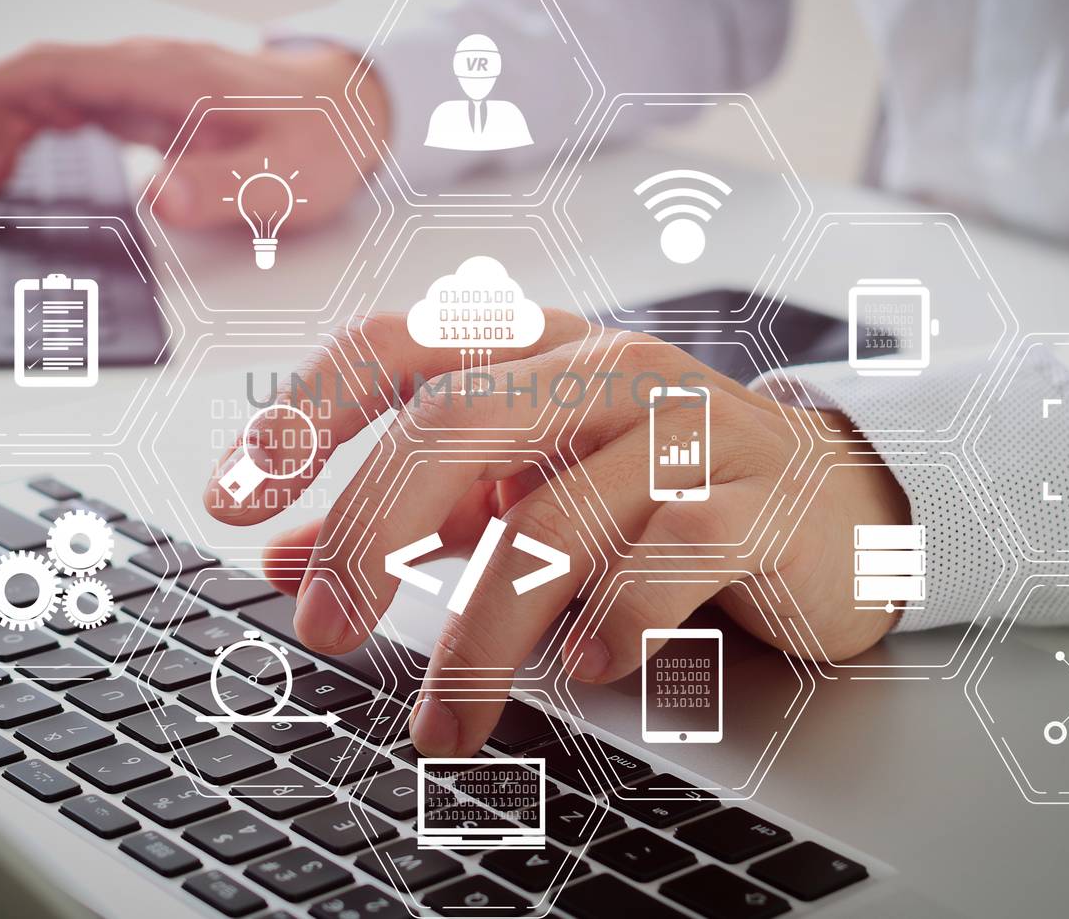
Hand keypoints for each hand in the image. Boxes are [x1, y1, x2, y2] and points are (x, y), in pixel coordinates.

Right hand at [0, 39, 388, 227]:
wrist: (354, 112)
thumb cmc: (321, 139)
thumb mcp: (285, 175)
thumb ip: (223, 187)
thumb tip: (159, 196)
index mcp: (164, 78)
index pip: (52, 72)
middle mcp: (141, 74)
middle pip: (33, 93)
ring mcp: (139, 88)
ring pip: (43, 105)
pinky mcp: (144, 108)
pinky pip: (67, 115)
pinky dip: (27, 142)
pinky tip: (4, 175)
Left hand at [203, 312, 909, 756]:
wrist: (834, 501)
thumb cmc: (658, 487)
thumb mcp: (524, 486)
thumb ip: (411, 514)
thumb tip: (282, 557)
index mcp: (535, 352)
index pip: (396, 347)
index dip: (306, 416)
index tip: (234, 504)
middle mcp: (603, 371)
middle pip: (457, 424)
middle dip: (370, 532)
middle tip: (320, 628)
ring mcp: (686, 428)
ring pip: (556, 516)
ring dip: (484, 634)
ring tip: (445, 721)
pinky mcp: (757, 500)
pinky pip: (670, 556)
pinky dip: (616, 620)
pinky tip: (591, 668)